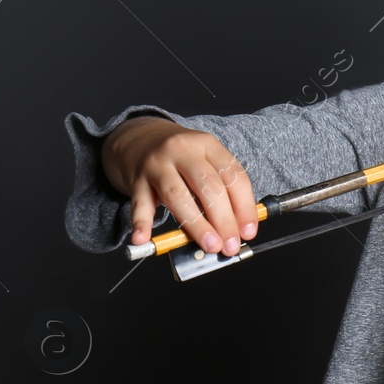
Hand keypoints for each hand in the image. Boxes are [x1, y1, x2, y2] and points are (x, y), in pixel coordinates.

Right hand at [101, 117, 257, 255]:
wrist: (140, 138)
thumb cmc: (180, 157)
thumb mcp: (205, 160)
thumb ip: (222, 189)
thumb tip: (237, 228)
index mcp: (208, 145)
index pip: (233, 176)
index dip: (244, 206)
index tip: (248, 231)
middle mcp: (183, 151)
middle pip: (208, 186)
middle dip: (224, 219)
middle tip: (230, 244)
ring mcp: (157, 164)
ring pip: (177, 195)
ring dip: (196, 224)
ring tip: (209, 245)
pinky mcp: (136, 179)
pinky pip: (140, 204)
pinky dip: (141, 223)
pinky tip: (144, 238)